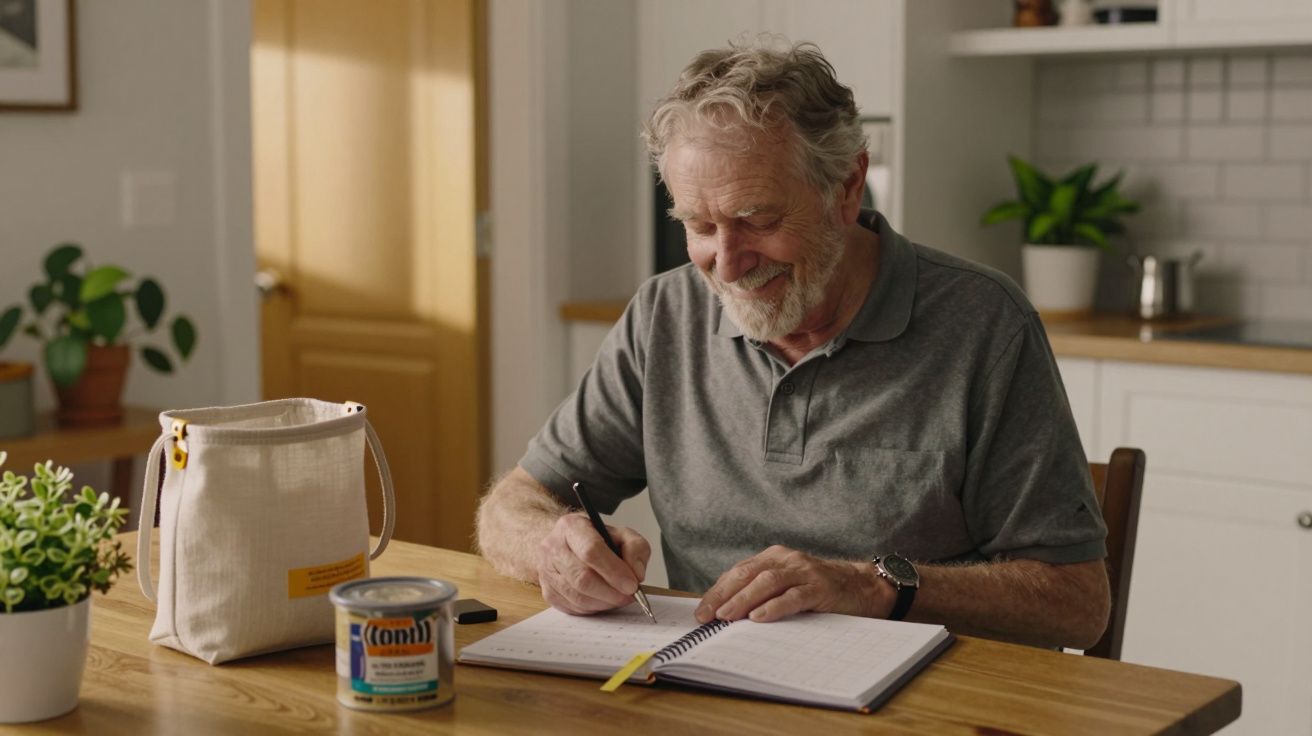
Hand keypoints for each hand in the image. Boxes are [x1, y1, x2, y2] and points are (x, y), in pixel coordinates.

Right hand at [536, 512, 650, 614]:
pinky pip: (573, 607)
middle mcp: (553, 547)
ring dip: (604, 602)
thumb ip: (636, 548)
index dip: (613, 571)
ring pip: (577, 596)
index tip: (631, 584)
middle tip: (629, 596)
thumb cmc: (594, 539)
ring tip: (618, 598)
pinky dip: (593, 608)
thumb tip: (636, 574)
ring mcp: (546, 571)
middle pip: (582, 578)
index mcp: (571, 527)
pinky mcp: (548, 591)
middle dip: (611, 592)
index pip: (591, 550)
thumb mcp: (621, 534)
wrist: (567, 545)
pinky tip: (603, 600)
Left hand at [695, 545, 892, 623]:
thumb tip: (726, 615)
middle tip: (707, 616)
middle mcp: (787, 560)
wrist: (862, 587)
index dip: (717, 591)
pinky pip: (793, 596)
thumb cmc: (819, 591)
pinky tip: (759, 617)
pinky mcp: (820, 588)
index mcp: (774, 557)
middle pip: (748, 574)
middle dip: (724, 595)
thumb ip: (761, 593)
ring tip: (727, 616)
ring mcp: (804, 572)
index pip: (738, 572)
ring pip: (767, 582)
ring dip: (743, 599)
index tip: (701, 612)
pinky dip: (774, 606)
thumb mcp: (787, 586)